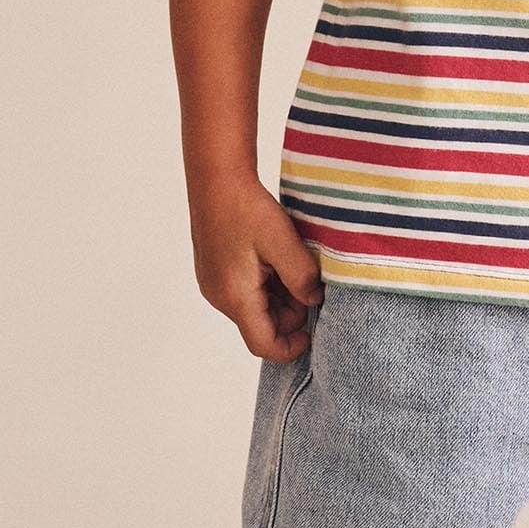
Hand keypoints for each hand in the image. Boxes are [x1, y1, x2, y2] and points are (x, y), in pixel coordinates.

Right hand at [192, 181, 321, 360]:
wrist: (216, 179)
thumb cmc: (246, 208)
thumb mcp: (283, 243)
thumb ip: (302, 278)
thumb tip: (314, 301)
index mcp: (235, 297)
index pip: (264, 345)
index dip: (291, 348)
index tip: (313, 333)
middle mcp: (220, 297)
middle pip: (261, 327)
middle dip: (290, 314)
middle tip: (308, 283)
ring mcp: (215, 285)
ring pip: (255, 309)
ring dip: (279, 298)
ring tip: (292, 265)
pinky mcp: (215, 272)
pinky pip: (245, 292)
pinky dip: (266, 285)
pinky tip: (276, 259)